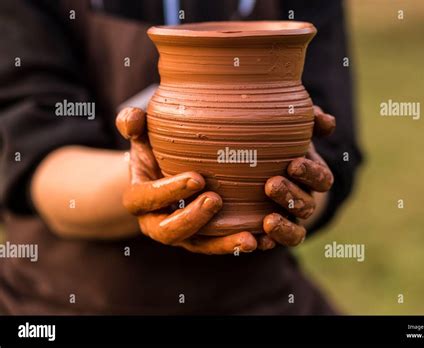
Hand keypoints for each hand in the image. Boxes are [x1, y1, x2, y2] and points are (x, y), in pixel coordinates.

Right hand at [116, 107, 257, 253]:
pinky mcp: (203, 240)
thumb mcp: (143, 136)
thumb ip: (134, 125)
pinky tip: (265, 241)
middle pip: (168, 232)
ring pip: (199, 246)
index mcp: (139, 199)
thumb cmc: (155, 151)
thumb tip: (131, 119)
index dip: (167, 191)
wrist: (166, 174)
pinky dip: (240, 245)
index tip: (196, 178)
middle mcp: (156, 223)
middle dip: (192, 219)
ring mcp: (182, 235)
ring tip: (250, 238)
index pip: (145, 199)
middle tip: (216, 200)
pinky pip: (220, 247)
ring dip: (223, 244)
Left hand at [258, 106, 335, 249]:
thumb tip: (327, 122)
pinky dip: (269, 244)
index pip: (321, 178)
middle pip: (307, 205)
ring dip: (285, 226)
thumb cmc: (271, 142)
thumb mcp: (286, 129)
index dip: (311, 173)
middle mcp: (303, 199)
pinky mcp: (270, 234)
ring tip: (267, 220)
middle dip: (291, 196)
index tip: (292, 164)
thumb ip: (307, 121)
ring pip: (296, 231)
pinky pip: (275, 244)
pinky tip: (256, 241)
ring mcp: (288, 219)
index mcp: (310, 175)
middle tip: (270, 184)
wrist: (245, 165)